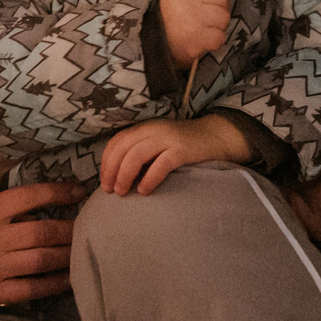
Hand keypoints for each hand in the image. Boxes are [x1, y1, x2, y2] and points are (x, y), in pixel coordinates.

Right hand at [0, 182, 83, 313]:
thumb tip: (12, 212)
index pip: (30, 196)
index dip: (58, 193)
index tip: (77, 192)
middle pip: (45, 229)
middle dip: (71, 228)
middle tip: (89, 227)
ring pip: (44, 258)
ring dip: (68, 255)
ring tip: (85, 252)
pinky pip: (32, 288)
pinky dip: (54, 284)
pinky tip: (69, 280)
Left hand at [99, 115, 251, 195]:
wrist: (215, 137)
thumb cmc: (183, 146)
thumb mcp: (158, 143)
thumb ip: (140, 152)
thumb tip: (117, 176)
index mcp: (144, 128)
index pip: (116, 142)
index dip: (106, 162)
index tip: (104, 181)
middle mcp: (153, 129)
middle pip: (123, 149)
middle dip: (111, 171)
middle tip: (110, 190)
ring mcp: (167, 138)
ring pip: (136, 155)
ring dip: (125, 175)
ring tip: (122, 192)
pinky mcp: (182, 149)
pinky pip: (160, 164)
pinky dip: (149, 179)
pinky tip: (144, 191)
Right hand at [159, 0, 235, 67]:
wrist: (159, 44)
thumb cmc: (177, 16)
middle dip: (220, 7)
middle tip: (207, 15)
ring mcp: (190, 17)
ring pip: (224, 17)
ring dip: (219, 25)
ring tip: (204, 27)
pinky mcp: (195, 38)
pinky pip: (220, 36)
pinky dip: (216, 40)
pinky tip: (205, 39)